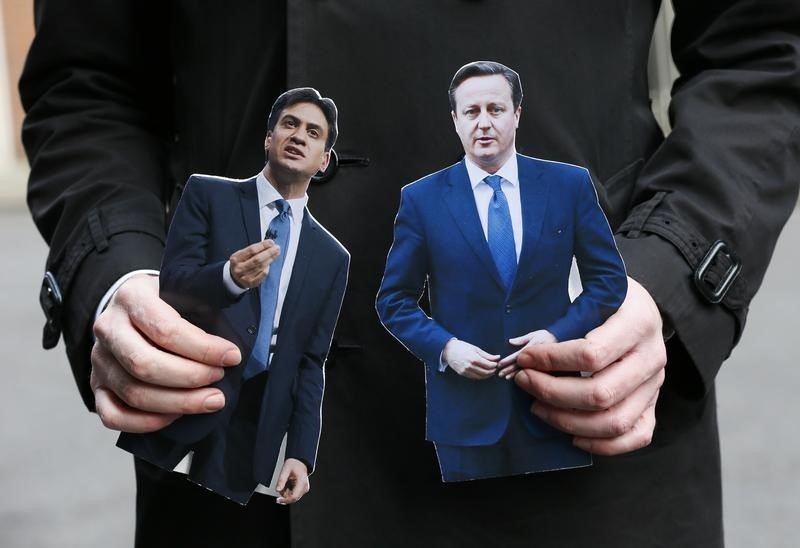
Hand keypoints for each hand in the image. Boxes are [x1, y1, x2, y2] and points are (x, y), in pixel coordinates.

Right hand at [90, 274, 241, 432]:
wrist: (135, 308)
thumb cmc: (170, 301)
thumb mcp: (188, 287)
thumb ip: (212, 295)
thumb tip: (244, 292)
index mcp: (132, 296)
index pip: (166, 329)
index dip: (203, 348)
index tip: (232, 356)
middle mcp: (108, 328)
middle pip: (145, 365)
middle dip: (190, 378)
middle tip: (220, 380)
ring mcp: (99, 359)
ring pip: (133, 393)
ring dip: (177, 403)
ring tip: (211, 400)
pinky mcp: (97, 385)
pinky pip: (113, 415)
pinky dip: (146, 422)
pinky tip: (176, 416)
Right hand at [229, 240, 280, 288]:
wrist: (235, 278)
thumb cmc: (241, 263)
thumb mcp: (242, 254)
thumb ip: (254, 249)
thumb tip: (269, 244)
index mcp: (236, 258)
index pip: (251, 250)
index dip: (263, 245)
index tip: (271, 242)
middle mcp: (240, 268)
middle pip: (257, 259)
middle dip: (269, 252)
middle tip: (277, 248)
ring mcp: (245, 276)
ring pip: (261, 266)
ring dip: (270, 259)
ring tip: (275, 254)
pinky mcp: (252, 283)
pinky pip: (263, 274)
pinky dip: (267, 268)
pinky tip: (269, 264)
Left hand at [276, 458, 309, 504]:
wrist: (299, 462)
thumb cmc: (293, 464)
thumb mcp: (285, 470)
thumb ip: (281, 480)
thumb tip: (277, 490)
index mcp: (302, 482)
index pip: (294, 496)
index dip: (285, 500)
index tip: (278, 499)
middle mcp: (305, 487)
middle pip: (293, 498)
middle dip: (285, 494)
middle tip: (281, 485)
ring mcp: (304, 489)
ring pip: (293, 497)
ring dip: (286, 492)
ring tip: (286, 482)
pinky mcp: (302, 490)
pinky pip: (294, 495)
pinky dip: (289, 491)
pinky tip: (288, 484)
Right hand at [442, 339, 498, 379]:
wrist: (448, 350)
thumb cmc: (462, 347)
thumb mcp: (475, 348)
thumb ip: (487, 355)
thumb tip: (498, 357)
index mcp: (474, 358)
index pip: (489, 365)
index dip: (495, 365)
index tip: (497, 363)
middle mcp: (470, 366)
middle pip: (486, 372)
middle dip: (492, 371)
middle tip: (495, 368)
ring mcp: (466, 371)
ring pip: (481, 377)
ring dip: (487, 375)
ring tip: (491, 371)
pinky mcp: (462, 374)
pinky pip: (474, 377)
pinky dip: (480, 376)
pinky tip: (483, 372)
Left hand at [497, 329, 556, 378]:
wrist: (562, 341)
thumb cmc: (546, 336)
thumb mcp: (535, 334)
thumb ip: (522, 339)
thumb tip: (510, 342)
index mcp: (532, 347)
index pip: (518, 355)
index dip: (508, 360)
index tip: (500, 364)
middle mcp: (536, 357)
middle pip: (520, 365)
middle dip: (509, 370)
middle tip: (499, 374)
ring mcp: (540, 363)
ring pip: (525, 371)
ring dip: (514, 374)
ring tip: (505, 377)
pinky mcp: (543, 368)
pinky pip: (532, 373)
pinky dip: (523, 376)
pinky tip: (517, 379)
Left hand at [514, 278, 665, 455]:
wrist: (640, 308)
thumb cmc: (609, 300)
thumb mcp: (590, 295)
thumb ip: (565, 322)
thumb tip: (523, 349)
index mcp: (637, 323)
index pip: (591, 354)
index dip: (551, 361)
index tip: (524, 359)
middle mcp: (652, 357)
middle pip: (600, 393)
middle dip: (552, 393)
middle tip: (524, 382)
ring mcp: (655, 385)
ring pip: (614, 421)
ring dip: (568, 421)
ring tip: (538, 407)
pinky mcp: (653, 404)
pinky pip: (636, 437)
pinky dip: (602, 444)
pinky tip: (573, 435)